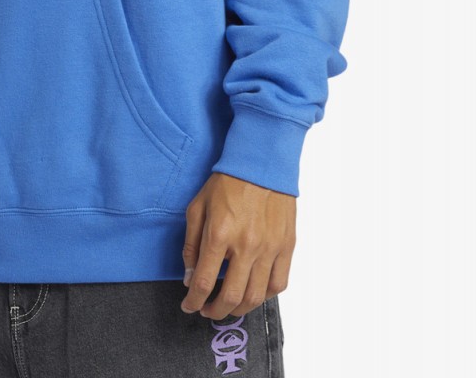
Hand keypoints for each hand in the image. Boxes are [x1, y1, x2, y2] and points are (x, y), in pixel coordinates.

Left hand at [181, 172, 295, 319]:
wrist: (261, 164)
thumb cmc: (227, 183)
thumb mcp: (197, 207)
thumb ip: (191, 244)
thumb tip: (189, 276)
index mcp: (220, 234)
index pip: (203, 281)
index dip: (193, 300)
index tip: (188, 305)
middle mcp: (246, 246)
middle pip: (230, 296)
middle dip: (214, 311)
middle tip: (207, 310)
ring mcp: (269, 248)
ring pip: (256, 297)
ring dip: (239, 309)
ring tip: (228, 306)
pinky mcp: (286, 247)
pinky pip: (278, 284)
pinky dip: (265, 296)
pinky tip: (254, 293)